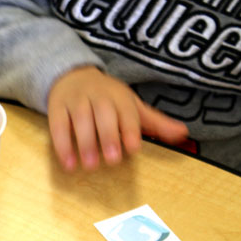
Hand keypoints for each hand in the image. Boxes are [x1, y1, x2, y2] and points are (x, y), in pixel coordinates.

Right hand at [47, 66, 188, 170]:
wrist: (71, 75)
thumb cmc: (107, 98)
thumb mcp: (132, 106)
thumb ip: (155, 122)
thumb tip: (184, 134)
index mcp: (119, 96)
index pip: (126, 111)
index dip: (130, 129)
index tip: (133, 149)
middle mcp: (98, 95)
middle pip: (103, 113)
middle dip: (108, 136)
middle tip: (112, 160)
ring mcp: (76, 100)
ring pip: (80, 119)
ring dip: (84, 143)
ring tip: (89, 165)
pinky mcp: (57, 108)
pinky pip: (58, 126)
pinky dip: (62, 145)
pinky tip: (68, 163)